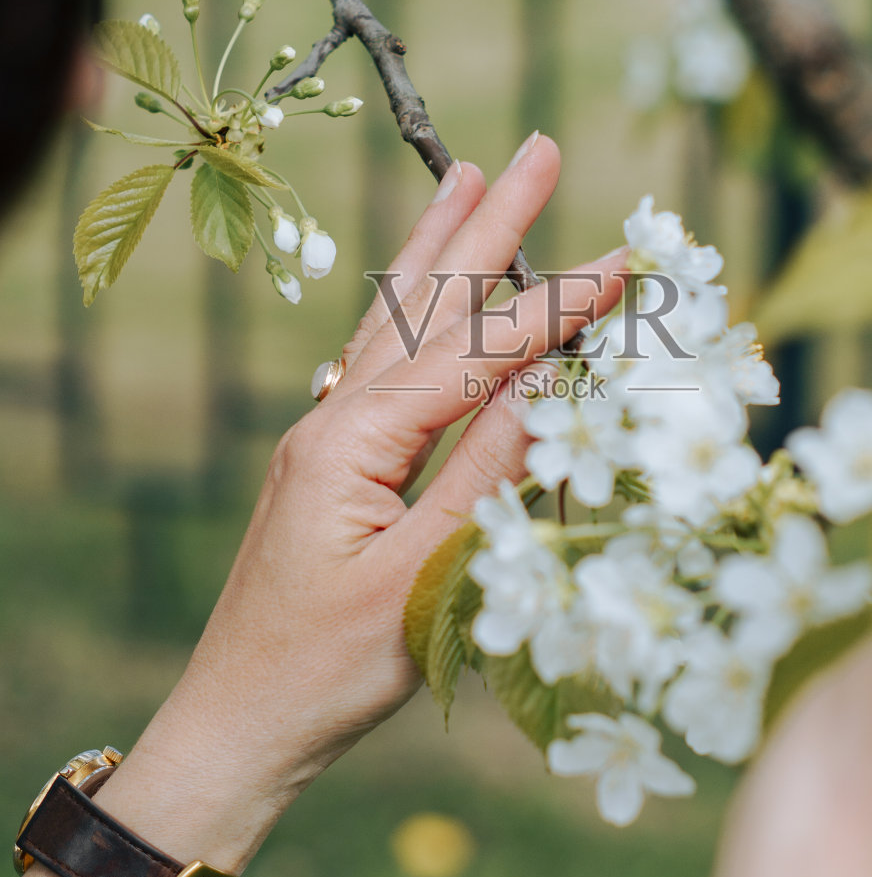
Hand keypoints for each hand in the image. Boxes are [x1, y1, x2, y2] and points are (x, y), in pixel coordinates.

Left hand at [95, 135, 626, 869]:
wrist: (239, 726)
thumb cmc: (327, 671)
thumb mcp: (420, 580)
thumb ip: (483, 475)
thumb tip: (547, 382)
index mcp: (353, 440)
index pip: (478, 353)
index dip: (558, 305)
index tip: (627, 258)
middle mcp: (333, 419)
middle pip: (427, 303)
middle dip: (489, 224)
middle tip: (539, 150)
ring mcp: (325, 438)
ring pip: (396, 320)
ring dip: (439, 246)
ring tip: (468, 177)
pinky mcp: (329, 465)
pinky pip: (379, 362)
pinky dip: (410, 310)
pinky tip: (416, 291)